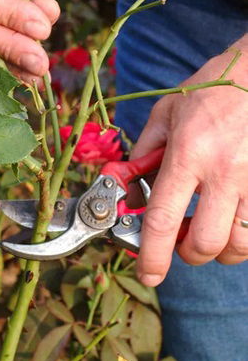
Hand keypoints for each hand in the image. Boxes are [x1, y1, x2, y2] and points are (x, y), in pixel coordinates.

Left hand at [131, 38, 247, 286]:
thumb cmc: (211, 87)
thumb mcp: (168, 112)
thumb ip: (144, 153)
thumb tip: (124, 187)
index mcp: (188, 151)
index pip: (163, 217)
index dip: (151, 255)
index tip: (147, 273)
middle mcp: (223, 171)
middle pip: (204, 244)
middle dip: (187, 254)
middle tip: (180, 239)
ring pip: (238, 245)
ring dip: (219, 248)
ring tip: (209, 226)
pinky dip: (243, 234)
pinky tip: (232, 215)